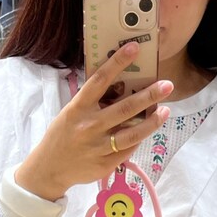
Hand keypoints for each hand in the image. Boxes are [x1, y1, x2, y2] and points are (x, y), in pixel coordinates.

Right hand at [13, 42, 173, 200]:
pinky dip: (139, 138)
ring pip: (132, 133)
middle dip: (149, 95)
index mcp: (78, 108)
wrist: (49, 168)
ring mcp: (98, 147)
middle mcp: (89, 126)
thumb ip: (93, 103)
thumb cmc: (63, 135)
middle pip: (125, 108)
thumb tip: (122, 87)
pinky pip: (128, 149)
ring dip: (152, 121)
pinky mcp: (105, 164)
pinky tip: (148, 130)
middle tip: (168, 85)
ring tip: (165, 111)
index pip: (100, 80)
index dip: (117, 62)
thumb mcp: (72, 113)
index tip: (134, 47)